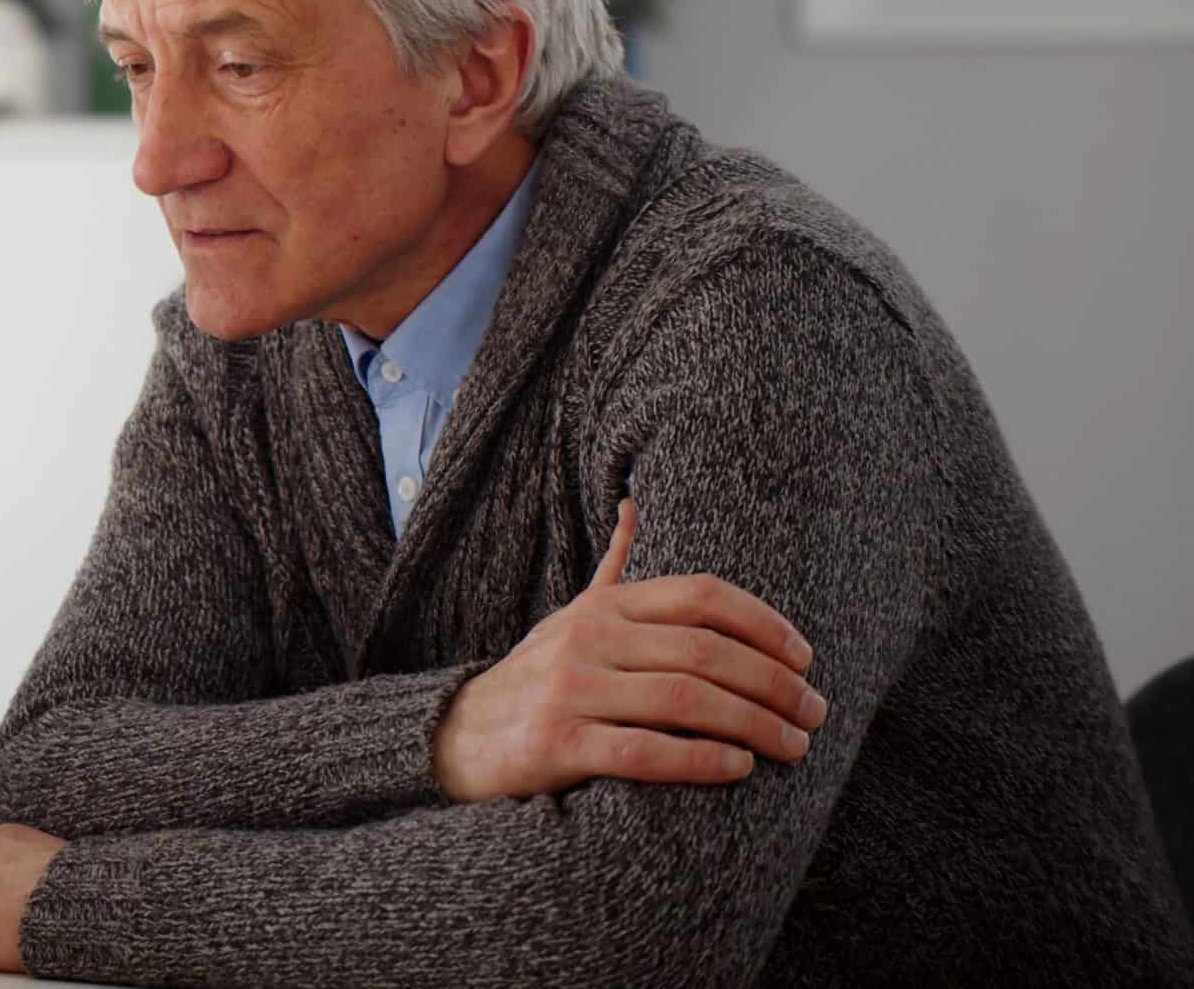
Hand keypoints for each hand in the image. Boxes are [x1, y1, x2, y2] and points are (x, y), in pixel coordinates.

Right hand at [434, 499, 826, 802]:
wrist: (455, 738)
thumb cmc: (534, 679)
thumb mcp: (571, 617)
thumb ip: (612, 569)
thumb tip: (634, 504)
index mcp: (602, 607)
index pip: (701, 596)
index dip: (764, 623)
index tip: (807, 658)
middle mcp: (587, 639)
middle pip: (705, 651)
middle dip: (774, 684)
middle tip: (815, 714)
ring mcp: (569, 690)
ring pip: (684, 700)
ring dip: (754, 725)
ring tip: (793, 747)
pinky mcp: (556, 744)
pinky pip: (644, 750)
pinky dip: (701, 759)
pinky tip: (738, 767)